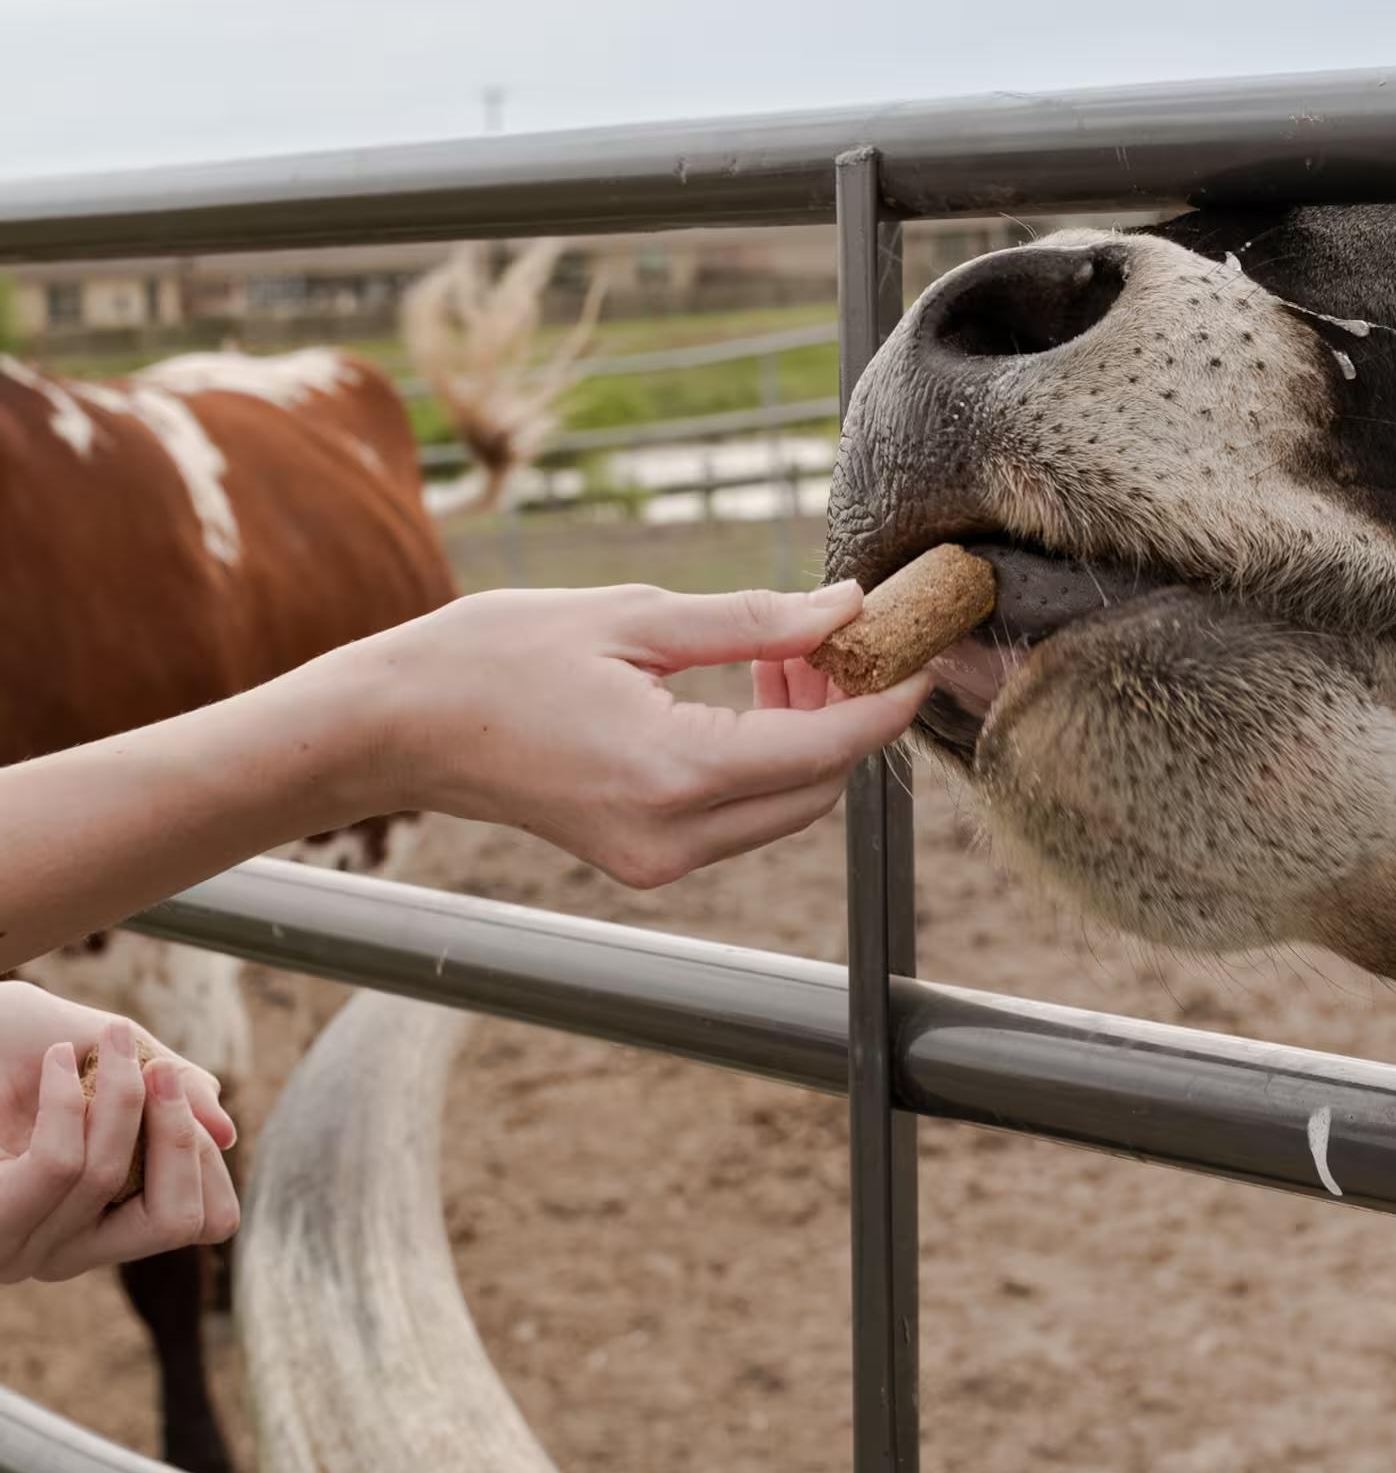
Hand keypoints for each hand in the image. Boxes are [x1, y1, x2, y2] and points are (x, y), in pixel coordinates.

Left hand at [0, 989, 239, 1282]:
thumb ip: (160, 1090)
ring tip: (107, 1038)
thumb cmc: (3, 1051)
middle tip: (164, 1070)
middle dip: (180, 1136)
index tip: (187, 1088)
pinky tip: (55, 1062)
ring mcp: (22, 1248)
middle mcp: (63, 1250)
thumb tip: (226, 1133)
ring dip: (121, 1095)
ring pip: (110, 1175)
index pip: (192, 1222)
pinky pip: (61, 1163)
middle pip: (175, 1219)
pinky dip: (70, 1101)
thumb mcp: (93, 1058)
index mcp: (95, 1222)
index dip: (208, 1166)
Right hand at [326, 580, 928, 889]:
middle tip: (836, 640)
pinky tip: (742, 698)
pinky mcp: (641, 860)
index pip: (828, 750)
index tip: (921, 651)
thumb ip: (753, 622)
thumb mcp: (632, 618)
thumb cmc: (495, 656)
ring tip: (780, 661)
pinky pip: (737, 816)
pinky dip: (762, 762)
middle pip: (818, 789)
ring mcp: (656, 861)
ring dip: (806, 739)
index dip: (887, 701)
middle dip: (848, 717)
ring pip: (783, 808)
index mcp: (672, 772)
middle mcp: (672, 838)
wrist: (397, 727)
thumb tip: (846, 611)